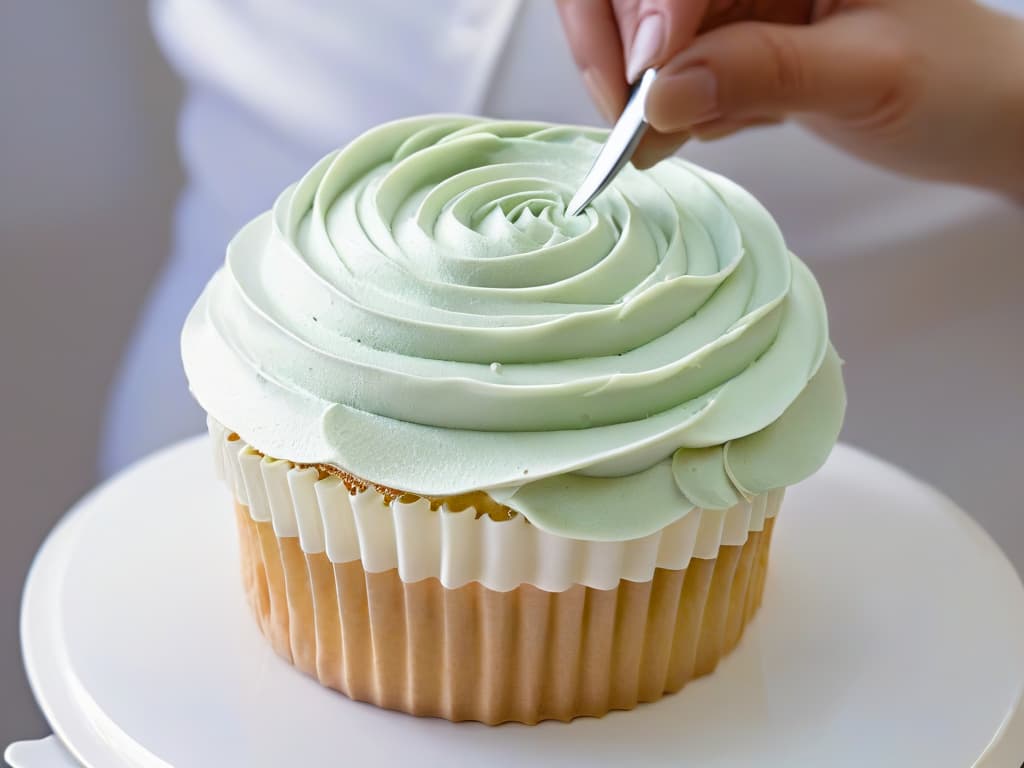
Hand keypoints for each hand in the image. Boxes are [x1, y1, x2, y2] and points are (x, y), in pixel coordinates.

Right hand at [558, 0, 1023, 198]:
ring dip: (640, 94)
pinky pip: (668, 73)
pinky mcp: (734, 41)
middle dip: (622, 53)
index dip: (647, 10)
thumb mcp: (865, 74)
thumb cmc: (954, 80)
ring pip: (642, 36)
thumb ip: (763, 73)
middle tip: (632, 121)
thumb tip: (663, 93)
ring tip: (666, 140)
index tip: (644, 80)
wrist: (975, 118)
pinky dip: (670, 112)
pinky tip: (707, 127)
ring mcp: (740, 1)